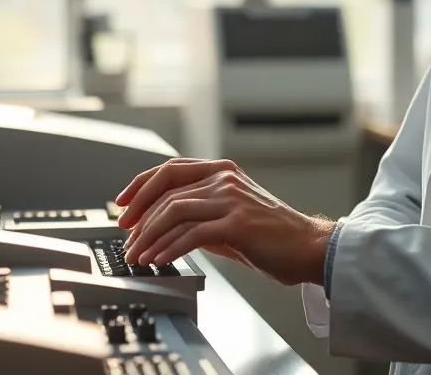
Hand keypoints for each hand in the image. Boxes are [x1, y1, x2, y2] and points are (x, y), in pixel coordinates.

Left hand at [113, 158, 333, 286]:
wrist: (308, 248)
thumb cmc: (272, 237)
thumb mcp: (230, 217)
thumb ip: (200, 214)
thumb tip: (163, 227)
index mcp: (222, 171)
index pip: (169, 171)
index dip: (139, 187)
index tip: (122, 207)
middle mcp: (225, 179)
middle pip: (166, 192)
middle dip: (139, 219)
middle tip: (126, 241)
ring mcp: (231, 199)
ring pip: (173, 212)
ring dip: (149, 237)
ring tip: (138, 256)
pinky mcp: (237, 223)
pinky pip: (191, 234)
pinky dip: (168, 248)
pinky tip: (159, 260)